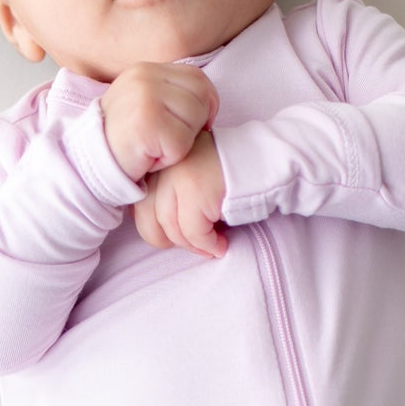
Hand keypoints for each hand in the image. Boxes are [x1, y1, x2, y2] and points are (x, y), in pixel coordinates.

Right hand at [99, 62, 219, 183]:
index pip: (197, 78)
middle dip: (193, 124)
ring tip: (155, 146)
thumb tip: (210, 102)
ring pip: (195, 118)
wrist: (88, 163)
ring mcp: (145, 97)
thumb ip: (172, 94)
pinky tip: (149, 157)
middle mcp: (144, 77)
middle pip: (201, 96)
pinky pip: (181, 143)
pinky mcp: (147, 123)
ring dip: (181, 142)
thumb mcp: (145, 105)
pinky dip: (170, 157)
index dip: (203, 104)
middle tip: (165, 138)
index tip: (187, 125)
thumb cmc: (123, 141)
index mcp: (146, 70)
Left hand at [133, 128, 226, 258]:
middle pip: (147, 218)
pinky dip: (208, 245)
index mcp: (158, 162)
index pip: (138, 205)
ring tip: (211, 247)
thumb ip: (166, 194)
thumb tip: (152, 229)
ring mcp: (178, 176)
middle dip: (167, 240)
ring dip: (192, 246)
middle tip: (191, 244)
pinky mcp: (197, 189)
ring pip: (171, 228)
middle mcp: (163, 165)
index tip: (175, 235)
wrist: (266, 158)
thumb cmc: (229, 174)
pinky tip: (220, 245)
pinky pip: (194, 232)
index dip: (154, 228)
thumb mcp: (189, 177)